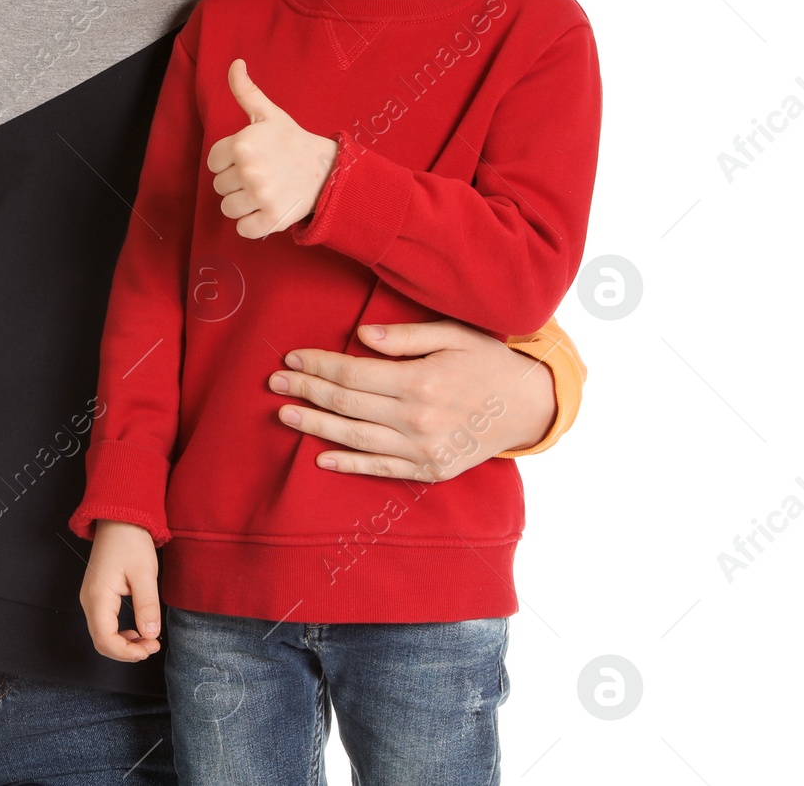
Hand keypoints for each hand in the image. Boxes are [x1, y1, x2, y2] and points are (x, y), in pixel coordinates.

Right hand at [78, 520, 162, 660]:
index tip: (150, 647)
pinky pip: (103, 624)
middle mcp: (89, 600)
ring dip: (124, 644)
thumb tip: (150, 634)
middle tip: (152, 645)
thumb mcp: (144, 573)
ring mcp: (90, 598)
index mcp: (98, 596)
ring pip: (102, 635)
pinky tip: (136, 630)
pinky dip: (119, 634)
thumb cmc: (130, 541)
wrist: (119, 519)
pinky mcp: (96, 595)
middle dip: (127, 651)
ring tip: (148, 639)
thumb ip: (147, 606)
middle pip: (101, 642)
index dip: (128, 653)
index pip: (105, 640)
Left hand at [207, 59, 339, 236]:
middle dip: (236, 182)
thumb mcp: (268, 114)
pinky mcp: (271, 219)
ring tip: (263, 191)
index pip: (213, 162)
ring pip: (228, 208)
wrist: (327, 170)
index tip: (249, 158)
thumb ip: (245, 91)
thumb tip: (235, 63)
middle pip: (219, 186)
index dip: (228, 161)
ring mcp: (261, 196)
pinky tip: (266, 209)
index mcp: (242, 143)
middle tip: (260, 174)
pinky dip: (252, 224)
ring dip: (242, 203)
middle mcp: (249, 170)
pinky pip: (243, 229)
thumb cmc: (291, 141)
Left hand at [270, 319, 557, 480]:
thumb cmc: (487, 361)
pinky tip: (319, 456)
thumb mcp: (454, 334)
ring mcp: (423, 448)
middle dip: (307, 390)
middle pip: (347, 403)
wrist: (529, 406)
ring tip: (284, 414)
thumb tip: (361, 337)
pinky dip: (348, 464)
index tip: (291, 357)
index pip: (353, 372)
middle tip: (274, 381)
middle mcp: (418, 418)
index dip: (319, 364)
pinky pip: (381, 468)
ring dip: (315, 425)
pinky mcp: (430, 469)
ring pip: (356, 437)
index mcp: (421, 381)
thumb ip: (406, 336)